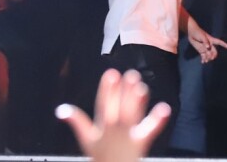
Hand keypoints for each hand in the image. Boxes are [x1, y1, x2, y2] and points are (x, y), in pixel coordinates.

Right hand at [55, 69, 170, 161]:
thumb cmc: (102, 156)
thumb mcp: (87, 139)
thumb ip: (77, 121)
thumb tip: (61, 109)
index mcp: (101, 128)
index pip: (103, 105)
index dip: (107, 89)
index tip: (111, 73)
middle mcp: (114, 131)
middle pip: (118, 110)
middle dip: (123, 94)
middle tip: (130, 75)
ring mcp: (127, 137)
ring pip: (132, 118)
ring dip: (137, 103)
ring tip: (142, 88)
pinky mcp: (141, 143)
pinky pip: (150, 131)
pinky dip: (157, 121)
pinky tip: (164, 109)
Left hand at [187, 19, 226, 63]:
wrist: (191, 33)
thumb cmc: (198, 32)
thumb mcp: (202, 36)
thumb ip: (205, 42)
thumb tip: (208, 47)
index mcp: (211, 40)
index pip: (219, 42)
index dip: (224, 44)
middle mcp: (209, 45)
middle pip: (214, 51)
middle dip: (213, 55)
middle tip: (210, 58)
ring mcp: (205, 48)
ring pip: (209, 55)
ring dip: (208, 58)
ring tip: (205, 60)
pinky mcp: (201, 51)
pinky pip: (204, 56)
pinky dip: (204, 59)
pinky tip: (203, 62)